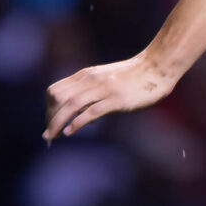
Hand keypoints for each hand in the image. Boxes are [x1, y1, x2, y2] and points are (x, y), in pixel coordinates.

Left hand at [44, 54, 175, 140]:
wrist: (157, 67)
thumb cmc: (134, 76)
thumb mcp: (106, 80)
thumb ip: (92, 94)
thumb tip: (81, 119)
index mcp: (86, 75)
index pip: (55, 91)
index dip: (48, 109)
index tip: (50, 124)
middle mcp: (91, 80)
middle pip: (59, 99)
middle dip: (50, 119)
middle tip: (48, 136)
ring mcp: (104, 89)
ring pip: (71, 105)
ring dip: (57, 123)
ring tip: (52, 138)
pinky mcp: (117, 99)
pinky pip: (91, 111)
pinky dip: (77, 122)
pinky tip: (70, 132)